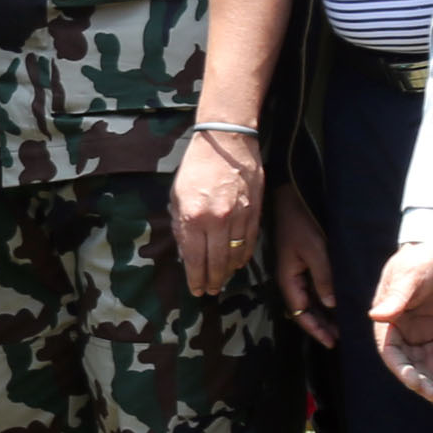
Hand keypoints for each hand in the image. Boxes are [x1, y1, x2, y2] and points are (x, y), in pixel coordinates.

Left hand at [170, 125, 263, 298]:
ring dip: (229, 272)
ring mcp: (238, 217)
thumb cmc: (196, 167)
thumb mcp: (177, 196)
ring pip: (235, 255)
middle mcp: (216, 220)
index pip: (195, 259)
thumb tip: (187, 253)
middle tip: (211, 291)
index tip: (197, 290)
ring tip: (223, 280)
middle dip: (213, 280)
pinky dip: (244, 255)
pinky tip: (238, 263)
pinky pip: (250, 241)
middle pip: (217, 262)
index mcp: (192, 216)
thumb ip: (181, 226)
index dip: (196, 279)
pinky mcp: (255, 211)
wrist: (227, 141)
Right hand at [266, 186, 338, 345]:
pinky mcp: (306, 262)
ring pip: (311, 300)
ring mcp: (298, 271)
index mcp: (288, 278)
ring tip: (343, 325)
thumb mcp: (314, 248)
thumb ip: (323, 276)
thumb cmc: (301, 221)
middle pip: (305, 310)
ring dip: (325, 314)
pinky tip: (340, 301)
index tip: (332, 342)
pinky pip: (315, 287)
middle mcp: (291, 278)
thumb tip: (331, 304)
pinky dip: (327, 297)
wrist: (293, 196)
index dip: (316, 329)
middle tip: (342, 338)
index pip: (300, 312)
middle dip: (321, 326)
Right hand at [370, 242, 432, 407]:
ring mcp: (413, 331)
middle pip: (404, 362)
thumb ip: (396, 297)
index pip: (388, 349)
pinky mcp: (430, 331)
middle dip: (417, 381)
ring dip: (429, 381)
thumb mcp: (410, 276)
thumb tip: (375, 316)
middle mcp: (397, 327)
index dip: (400, 368)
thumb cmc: (422, 259)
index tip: (415, 381)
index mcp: (386, 315)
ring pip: (418, 363)